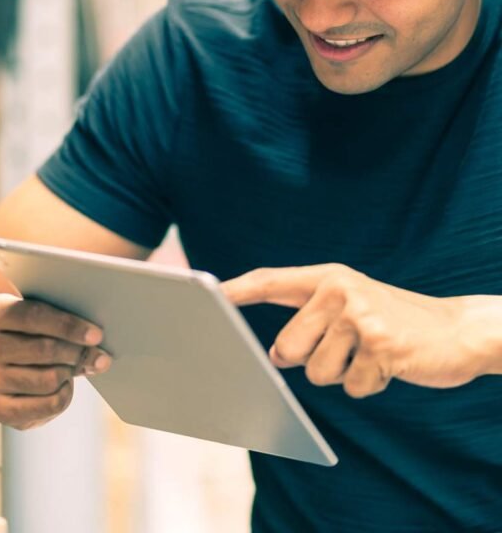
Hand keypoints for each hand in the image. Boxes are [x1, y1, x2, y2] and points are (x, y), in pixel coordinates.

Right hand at [0, 294, 111, 428]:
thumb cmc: (16, 329)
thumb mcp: (26, 312)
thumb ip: (54, 319)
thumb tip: (95, 341)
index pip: (35, 317)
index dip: (70, 326)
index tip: (96, 335)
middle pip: (44, 350)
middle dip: (78, 353)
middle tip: (99, 355)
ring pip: (47, 380)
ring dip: (71, 373)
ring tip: (76, 366)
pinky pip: (42, 407)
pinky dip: (63, 396)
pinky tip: (65, 385)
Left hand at [222, 263, 483, 398]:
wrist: (456, 331)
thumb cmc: (393, 321)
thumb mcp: (351, 306)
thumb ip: (310, 321)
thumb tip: (273, 355)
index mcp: (328, 277)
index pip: (271, 280)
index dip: (237, 289)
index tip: (208, 294)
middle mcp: (340, 290)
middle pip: (287, 347)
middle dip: (308, 360)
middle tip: (344, 346)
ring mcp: (361, 316)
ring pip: (318, 373)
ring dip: (343, 374)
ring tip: (371, 352)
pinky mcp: (382, 345)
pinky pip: (352, 387)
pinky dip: (369, 385)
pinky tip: (389, 365)